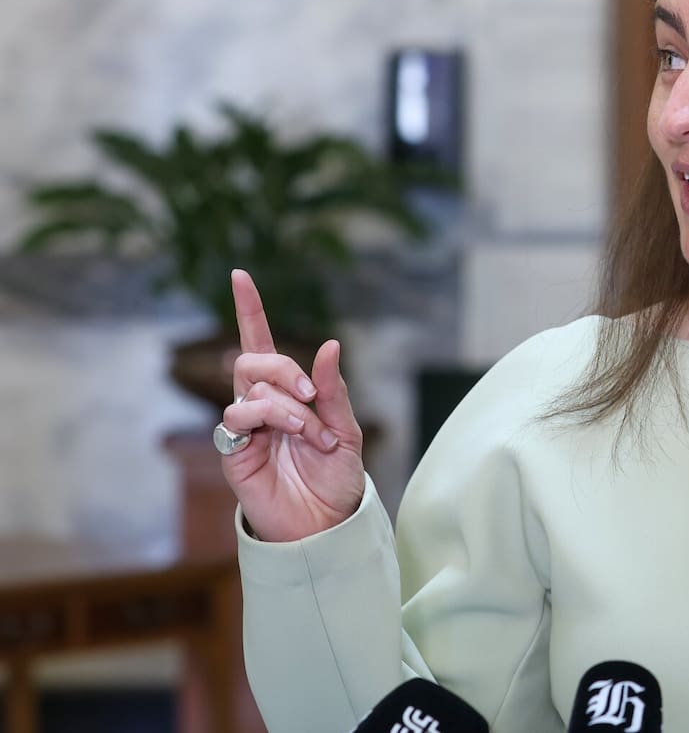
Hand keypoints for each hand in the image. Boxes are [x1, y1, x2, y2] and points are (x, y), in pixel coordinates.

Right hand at [220, 268, 364, 541]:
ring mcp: (244, 427)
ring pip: (250, 388)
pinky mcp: (233, 451)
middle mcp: (260, 405)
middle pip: (252, 360)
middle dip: (285, 369)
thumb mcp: (346, 428)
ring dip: (289, 407)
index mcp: (288, 393)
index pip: (261, 344)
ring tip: (312, 434)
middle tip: (312, 397)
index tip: (240, 275)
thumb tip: (329, 345)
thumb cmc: (336, 477)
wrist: (327, 522)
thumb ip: (334, 389)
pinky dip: (272, 418)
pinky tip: (295, 437)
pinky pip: (237, 416)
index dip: (249, 310)